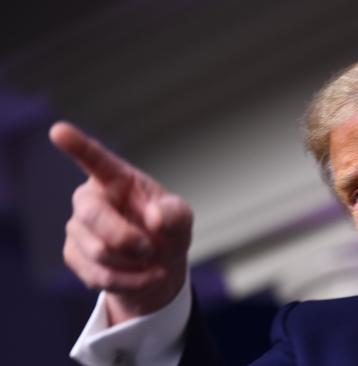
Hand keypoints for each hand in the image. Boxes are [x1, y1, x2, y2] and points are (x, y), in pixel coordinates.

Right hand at [50, 121, 192, 324]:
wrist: (158, 267)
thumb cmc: (167, 232)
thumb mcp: (182, 219)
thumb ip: (175, 214)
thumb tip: (154, 219)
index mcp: (117, 178)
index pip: (95, 159)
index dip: (77, 145)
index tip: (59, 130)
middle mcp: (91, 198)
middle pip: (92, 214)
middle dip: (126, 238)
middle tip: (151, 248)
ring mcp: (77, 227)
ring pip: (98, 251)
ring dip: (133, 263)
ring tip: (151, 261)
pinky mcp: (74, 255)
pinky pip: (98, 275)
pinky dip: (130, 281)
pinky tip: (144, 277)